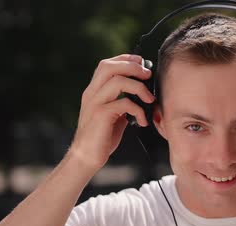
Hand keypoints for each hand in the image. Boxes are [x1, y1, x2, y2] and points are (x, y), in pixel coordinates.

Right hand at [69, 54, 154, 170]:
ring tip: (150, 99)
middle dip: (132, 67)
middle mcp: (92, 93)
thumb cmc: (102, 137)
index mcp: (94, 91)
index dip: (125, 59)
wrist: (86, 157)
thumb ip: (122, 101)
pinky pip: (123, 104)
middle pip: (109, 67)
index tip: (141, 62)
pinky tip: (142, 121)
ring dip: (139, 87)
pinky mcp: (101, 115)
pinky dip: (138, 110)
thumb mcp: (113, 114)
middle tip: (148, 75)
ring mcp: (95, 104)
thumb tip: (143, 94)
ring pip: (117, 81)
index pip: (106, 65)